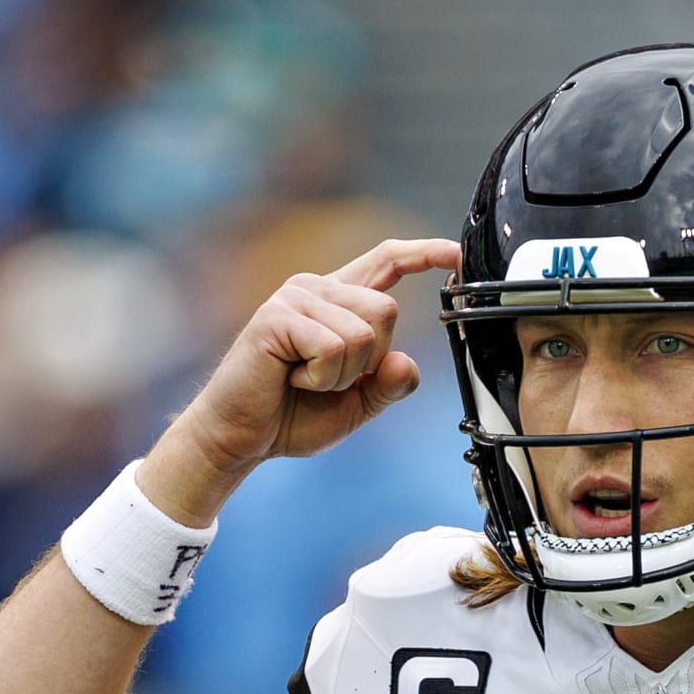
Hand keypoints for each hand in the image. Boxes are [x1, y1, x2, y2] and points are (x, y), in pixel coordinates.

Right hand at [143, 236, 460, 522]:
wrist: (239, 438)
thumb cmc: (291, 417)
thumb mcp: (356, 406)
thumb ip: (387, 385)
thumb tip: (406, 362)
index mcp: (337, 303)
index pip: (385, 262)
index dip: (422, 254)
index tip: (453, 255)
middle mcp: (317, 288)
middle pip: (387, 309)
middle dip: (370, 359)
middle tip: (328, 379)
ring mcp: (295, 298)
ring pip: (363, 333)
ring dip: (342, 375)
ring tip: (306, 380)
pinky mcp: (277, 316)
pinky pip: (334, 347)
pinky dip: (322, 377)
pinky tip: (293, 378)